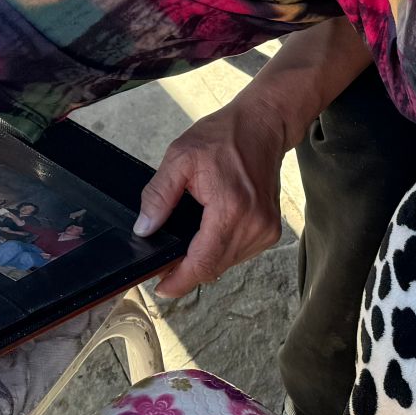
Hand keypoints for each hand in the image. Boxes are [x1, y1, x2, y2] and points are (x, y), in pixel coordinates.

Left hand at [136, 93, 296, 298]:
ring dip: (205, 259)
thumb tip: (144, 229)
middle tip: (165, 263)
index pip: (203, 262)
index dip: (180, 280)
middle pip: (214, 267)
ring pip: (227, 263)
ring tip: (187, 241)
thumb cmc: (224, 136)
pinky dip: (220, 249)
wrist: (263, 125)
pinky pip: (239, 253)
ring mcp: (266, 230)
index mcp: (231, 208)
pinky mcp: (271, 230)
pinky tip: (209, 233)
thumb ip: (159, 195)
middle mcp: (254, 224)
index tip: (161, 288)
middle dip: (187, 270)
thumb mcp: (180, 157)